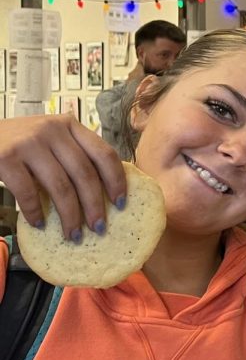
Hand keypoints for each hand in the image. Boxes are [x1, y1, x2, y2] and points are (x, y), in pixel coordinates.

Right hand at [0, 115, 125, 240]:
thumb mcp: (50, 139)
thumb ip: (71, 154)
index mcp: (70, 125)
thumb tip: (102, 193)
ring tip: (73, 234)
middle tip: (99, 229)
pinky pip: (28, 191)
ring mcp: (29, 142)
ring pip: (61, 186)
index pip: (104, 153)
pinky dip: (36, 212)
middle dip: (95, 206)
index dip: (116, 181)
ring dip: (70, 215)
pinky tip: (39, 224)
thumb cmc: (18, 142)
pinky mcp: (6, 157)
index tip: (121, 204)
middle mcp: (52, 130)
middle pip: (84, 174)